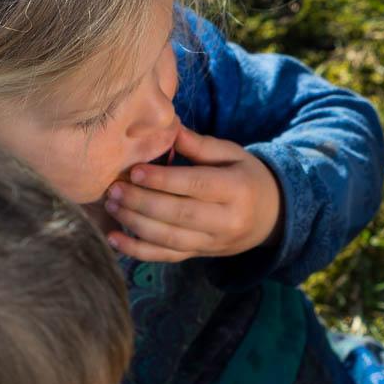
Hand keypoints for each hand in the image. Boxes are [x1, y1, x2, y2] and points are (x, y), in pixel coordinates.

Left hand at [105, 126, 283, 261]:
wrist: (272, 217)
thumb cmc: (246, 177)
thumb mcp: (233, 154)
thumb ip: (200, 145)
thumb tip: (167, 126)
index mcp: (236, 190)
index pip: (195, 185)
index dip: (163, 180)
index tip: (134, 171)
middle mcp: (226, 221)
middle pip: (179, 214)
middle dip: (142, 203)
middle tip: (114, 189)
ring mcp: (213, 242)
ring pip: (170, 239)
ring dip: (136, 224)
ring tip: (112, 206)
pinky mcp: (201, 254)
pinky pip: (167, 257)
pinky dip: (138, 251)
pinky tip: (114, 239)